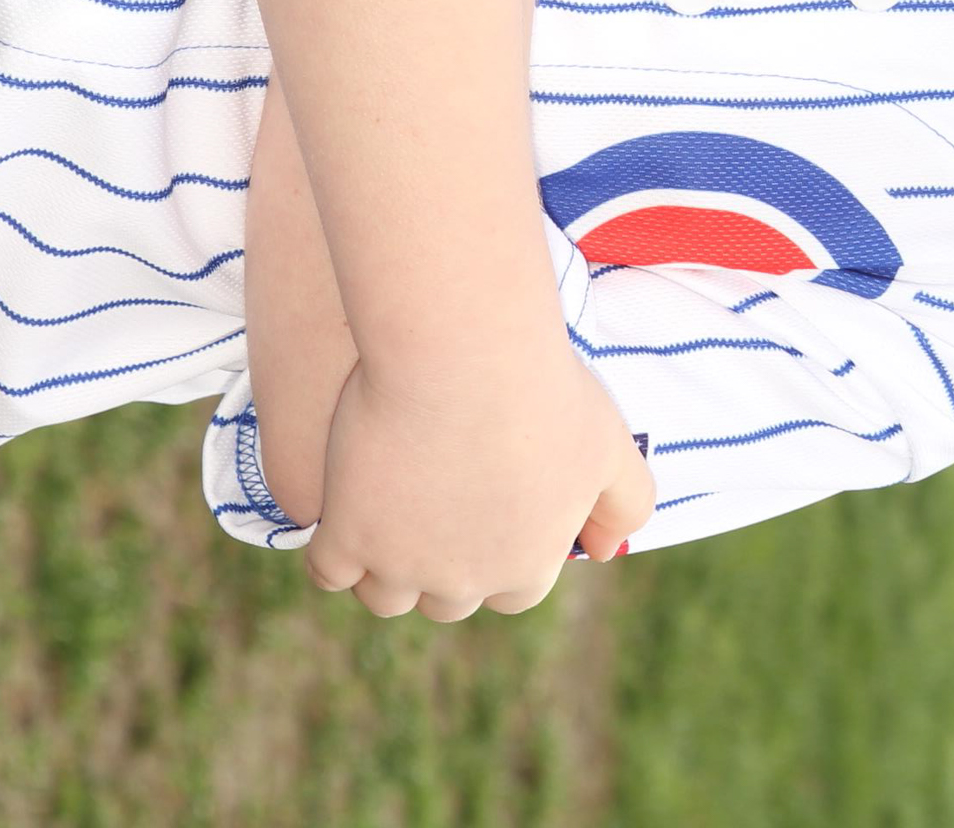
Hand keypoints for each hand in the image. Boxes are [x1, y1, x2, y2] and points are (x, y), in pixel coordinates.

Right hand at [301, 348, 654, 620]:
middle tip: (434, 510)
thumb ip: (625, 504)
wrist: (466, 354)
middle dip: (443, 565)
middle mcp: (465, 582)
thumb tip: (603, 552)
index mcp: (527, 568)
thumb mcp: (611, 446)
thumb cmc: (544, 390)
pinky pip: (328, 571)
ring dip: (385, 568)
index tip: (487, 515)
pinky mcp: (347, 537)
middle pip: (446, 600)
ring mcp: (401, 566)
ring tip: (384, 518)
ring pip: (384, 596)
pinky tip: (341, 514)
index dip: (501, 554)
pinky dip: (333, 552)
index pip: (513, 594)